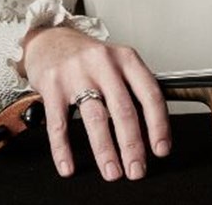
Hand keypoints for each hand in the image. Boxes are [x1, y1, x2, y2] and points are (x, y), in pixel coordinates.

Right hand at [21, 26, 170, 180]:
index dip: (158, 124)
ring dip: (105, 150)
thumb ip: (133, 88)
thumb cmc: (89, 57)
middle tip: (137, 170)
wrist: (51, 38)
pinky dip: (63, 149)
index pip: (149, 93)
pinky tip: (68, 166)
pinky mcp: (53, 84)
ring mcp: (77, 73)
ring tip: (112, 172)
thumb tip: (151, 129)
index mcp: (126, 58)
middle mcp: (104, 62)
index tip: (160, 149)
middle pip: (123, 109)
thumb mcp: (117, 62)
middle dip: (132, 145)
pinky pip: (59, 123)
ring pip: (95, 118)